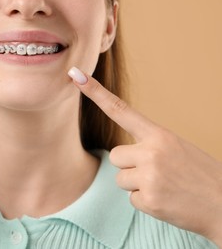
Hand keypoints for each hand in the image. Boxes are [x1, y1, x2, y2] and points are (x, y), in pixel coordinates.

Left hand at [68, 67, 221, 244]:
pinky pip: (130, 198)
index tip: (76, 76)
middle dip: (128, 165)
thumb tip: (121, 154)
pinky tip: (165, 200)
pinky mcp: (148, 199)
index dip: (96, 93)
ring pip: (119, 178)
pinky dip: (145, 201)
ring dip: (136, 184)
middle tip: (156, 172)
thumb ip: (150, 145)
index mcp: (160, 135)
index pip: (121, 109)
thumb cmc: (200, 176)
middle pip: (115, 155)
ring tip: (163, 186)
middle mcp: (152, 151)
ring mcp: (149, 176)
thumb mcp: (178, 149)